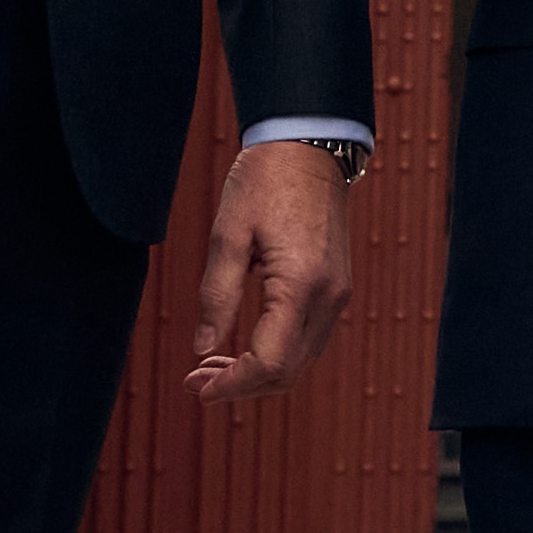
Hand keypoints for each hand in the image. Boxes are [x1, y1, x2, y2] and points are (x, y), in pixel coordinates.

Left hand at [183, 138, 356, 400]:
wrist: (309, 145)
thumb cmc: (264, 180)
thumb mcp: (228, 233)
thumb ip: (217, 295)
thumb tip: (203, 349)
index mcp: (300, 284)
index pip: (270, 362)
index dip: (232, 384)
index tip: (197, 387)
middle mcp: (328, 297)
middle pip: (288, 372)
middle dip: (241, 386)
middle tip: (195, 382)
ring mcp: (337, 293)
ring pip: (301, 360)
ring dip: (258, 373)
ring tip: (211, 367)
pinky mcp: (336, 287)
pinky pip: (308, 339)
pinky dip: (277, 353)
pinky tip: (243, 345)